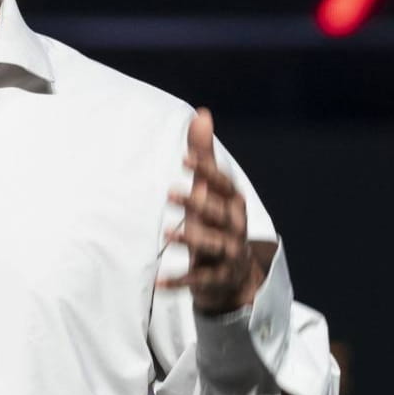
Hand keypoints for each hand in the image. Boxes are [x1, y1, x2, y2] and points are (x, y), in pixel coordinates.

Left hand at [156, 108, 264, 314]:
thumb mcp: (209, 190)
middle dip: (198, 203)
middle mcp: (235, 227)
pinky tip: (158, 281)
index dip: (207, 172)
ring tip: (167, 234)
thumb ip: (203, 155)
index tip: (183, 160)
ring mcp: (230, 255)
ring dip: (193, 238)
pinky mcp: (218, 279)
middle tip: (169, 192)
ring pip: (217, 245)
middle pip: (220, 214)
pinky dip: (180, 281)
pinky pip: (201, 280)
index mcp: (232, 203)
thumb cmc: (215, 222)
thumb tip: (202, 113)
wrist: (234, 277)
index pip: (224, 184)